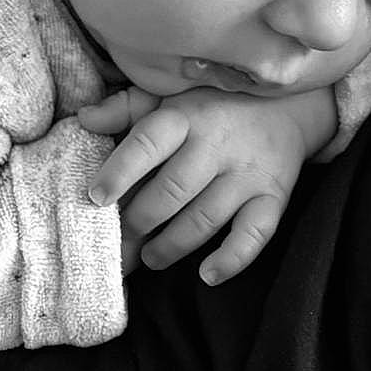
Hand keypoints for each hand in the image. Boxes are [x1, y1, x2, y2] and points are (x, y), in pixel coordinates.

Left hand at [75, 85, 336, 284]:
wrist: (286, 105)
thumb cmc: (211, 103)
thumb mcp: (168, 95)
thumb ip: (126, 109)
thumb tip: (83, 119)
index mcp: (183, 116)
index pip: (147, 144)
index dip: (120, 172)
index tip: (96, 197)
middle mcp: (216, 143)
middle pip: (173, 190)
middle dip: (140, 220)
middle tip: (119, 241)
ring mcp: (247, 173)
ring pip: (205, 217)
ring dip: (173, 245)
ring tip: (150, 259)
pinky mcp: (274, 197)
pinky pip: (255, 234)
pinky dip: (232, 258)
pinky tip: (207, 274)